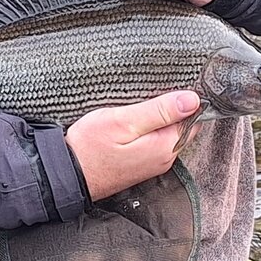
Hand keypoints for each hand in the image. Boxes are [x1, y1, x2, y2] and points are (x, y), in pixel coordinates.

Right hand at [65, 91, 200, 201]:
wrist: (67, 174)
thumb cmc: (90, 147)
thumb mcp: (124, 121)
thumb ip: (159, 111)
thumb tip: (193, 100)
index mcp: (165, 146)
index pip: (191, 117)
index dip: (183, 99)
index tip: (166, 86)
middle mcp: (165, 158)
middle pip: (181, 125)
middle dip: (170, 108)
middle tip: (148, 92)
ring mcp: (153, 163)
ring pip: (166, 132)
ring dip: (157, 117)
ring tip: (137, 105)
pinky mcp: (140, 164)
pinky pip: (154, 141)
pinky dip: (148, 128)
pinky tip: (132, 120)